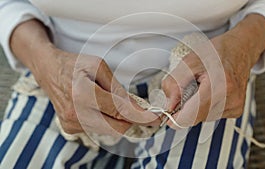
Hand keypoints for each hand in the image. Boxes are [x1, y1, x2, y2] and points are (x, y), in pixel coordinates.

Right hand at [10, 20, 158, 134]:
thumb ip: (117, 89)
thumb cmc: (75, 65)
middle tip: (136, 110)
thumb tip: (136, 108)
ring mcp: (71, 123)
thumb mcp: (99, 67)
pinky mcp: (69, 128)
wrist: (49, 71)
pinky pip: (97, 129)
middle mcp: (75, 113)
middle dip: (130, 120)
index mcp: (83, 93)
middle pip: (116, 128)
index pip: (120, 111)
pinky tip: (97, 106)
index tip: (155, 118)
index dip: (140, 116)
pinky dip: (104, 120)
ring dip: (116, 120)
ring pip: (108, 130)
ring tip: (110, 102)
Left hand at [162, 14, 264, 128]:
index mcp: (219, 85)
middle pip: (195, 118)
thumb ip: (174, 84)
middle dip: (185, 108)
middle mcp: (230, 99)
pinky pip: (212, 115)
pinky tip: (210, 92)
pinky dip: (205, 107)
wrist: (239, 49)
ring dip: (196, 106)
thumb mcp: (188, 62)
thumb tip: (168, 105)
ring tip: (202, 87)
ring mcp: (235, 106)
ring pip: (202, 118)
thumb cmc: (216, 52)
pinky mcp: (236, 110)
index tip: (167, 114)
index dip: (175, 117)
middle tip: (187, 89)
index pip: (191, 115)